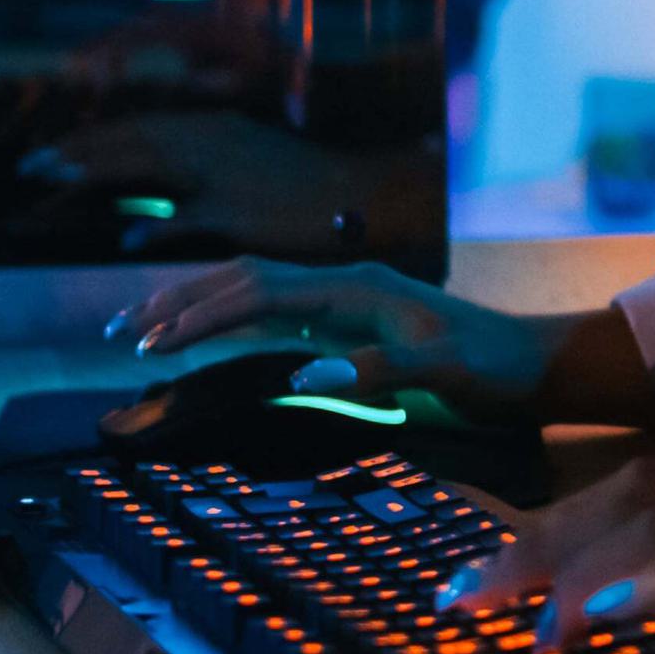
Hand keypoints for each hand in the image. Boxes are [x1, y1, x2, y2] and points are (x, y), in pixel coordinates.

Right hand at [105, 259, 566, 422]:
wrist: (534, 364)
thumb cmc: (495, 368)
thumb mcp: (445, 374)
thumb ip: (377, 372)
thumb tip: (304, 375)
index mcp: (357, 288)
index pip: (260, 291)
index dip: (204, 314)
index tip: (155, 341)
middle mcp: (343, 283)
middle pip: (242, 278)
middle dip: (180, 301)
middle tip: (120, 332)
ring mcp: (343, 300)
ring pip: (251, 289)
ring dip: (195, 305)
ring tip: (137, 327)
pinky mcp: (347, 321)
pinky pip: (271, 311)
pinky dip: (227, 320)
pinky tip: (199, 336)